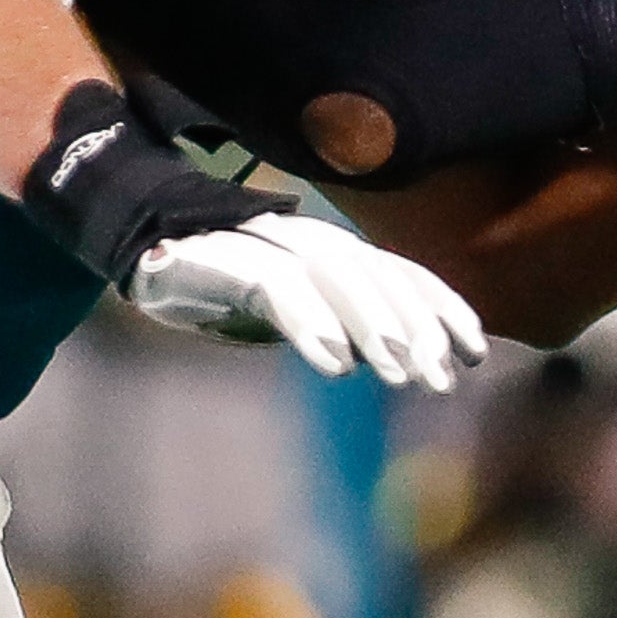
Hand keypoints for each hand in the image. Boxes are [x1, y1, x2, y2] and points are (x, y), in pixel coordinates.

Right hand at [125, 209, 486, 389]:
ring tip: (398, 374)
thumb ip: (340, 323)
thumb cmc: (223, 288)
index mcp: (332, 249)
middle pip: (376, 275)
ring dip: (372, 326)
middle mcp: (307, 238)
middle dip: (415, 327)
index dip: (441, 309)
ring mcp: (265, 242)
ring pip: (334, 276)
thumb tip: (389, 359)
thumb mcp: (292, 311)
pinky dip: (310, 324)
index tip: (476, 354)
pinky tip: (334, 366)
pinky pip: (276, 287)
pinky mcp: (223, 258)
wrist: (140, 245)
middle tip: (439, 379)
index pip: (401, 273)